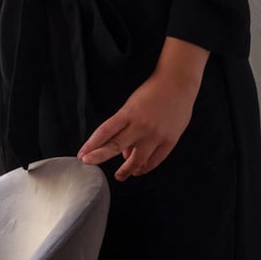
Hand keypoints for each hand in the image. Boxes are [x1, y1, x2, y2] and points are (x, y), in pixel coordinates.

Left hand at [78, 69, 197, 181]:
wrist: (178, 84)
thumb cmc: (153, 92)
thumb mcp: (133, 105)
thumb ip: (125, 128)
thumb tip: (124, 154)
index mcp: (128, 113)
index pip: (104, 132)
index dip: (91, 145)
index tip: (82, 154)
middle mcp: (141, 126)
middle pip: (115, 146)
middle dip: (99, 157)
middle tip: (89, 164)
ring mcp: (156, 135)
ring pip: (137, 160)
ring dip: (126, 170)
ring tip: (120, 175)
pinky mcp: (170, 141)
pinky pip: (155, 161)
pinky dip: (145, 168)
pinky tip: (139, 170)